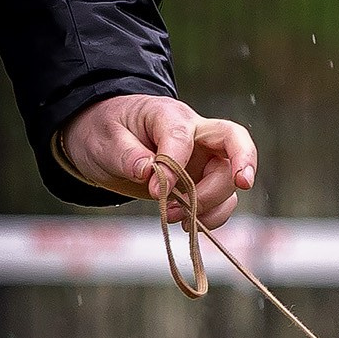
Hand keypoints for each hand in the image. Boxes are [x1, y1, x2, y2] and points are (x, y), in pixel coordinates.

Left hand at [57, 95, 258, 228]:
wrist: (105, 143)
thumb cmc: (105, 131)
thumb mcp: (104, 138)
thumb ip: (126, 154)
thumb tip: (151, 173)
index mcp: (169, 115)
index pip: (183, 137)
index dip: (173, 167)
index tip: (155, 191)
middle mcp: (197, 134)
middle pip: (234, 144)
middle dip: (234, 171)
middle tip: (225, 191)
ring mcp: (204, 159)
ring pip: (229, 179)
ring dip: (210, 204)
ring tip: (177, 217)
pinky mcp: (204, 182)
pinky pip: (223, 200)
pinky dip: (212, 216)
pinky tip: (188, 222)